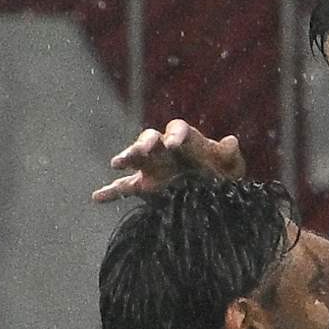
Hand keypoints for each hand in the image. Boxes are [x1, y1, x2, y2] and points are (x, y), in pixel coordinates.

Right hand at [92, 119, 244, 204]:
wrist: (214, 199)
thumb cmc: (224, 176)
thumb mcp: (231, 167)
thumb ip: (229, 155)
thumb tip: (231, 141)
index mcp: (186, 140)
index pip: (177, 130)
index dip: (175, 134)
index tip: (174, 145)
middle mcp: (165, 150)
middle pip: (150, 139)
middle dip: (145, 142)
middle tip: (144, 148)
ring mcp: (152, 167)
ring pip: (135, 158)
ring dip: (126, 157)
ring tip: (117, 164)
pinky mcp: (144, 187)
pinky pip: (124, 187)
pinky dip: (110, 191)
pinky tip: (96, 197)